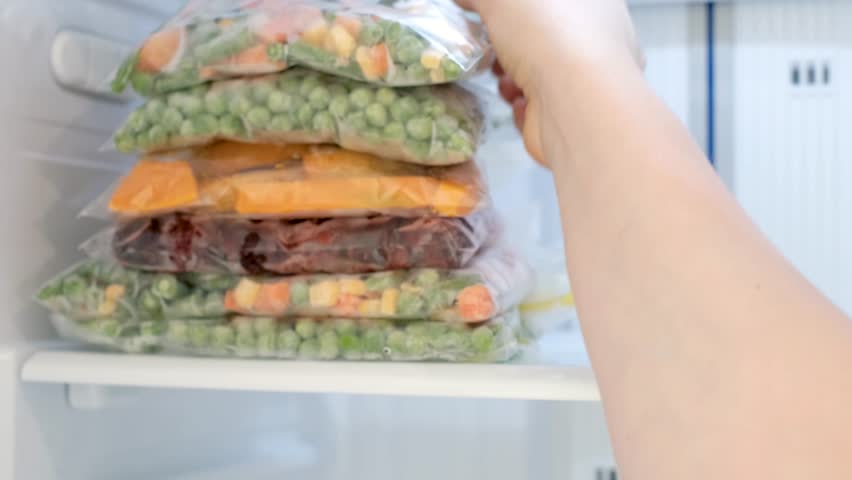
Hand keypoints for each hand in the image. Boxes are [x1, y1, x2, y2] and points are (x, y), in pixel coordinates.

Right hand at [458, 0, 643, 165]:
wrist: (576, 105)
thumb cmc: (549, 35)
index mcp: (593, 1)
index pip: (549, 2)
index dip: (517, 7)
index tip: (490, 12)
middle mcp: (596, 38)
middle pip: (540, 37)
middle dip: (508, 44)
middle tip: (490, 46)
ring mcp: (587, 80)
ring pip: (537, 74)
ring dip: (511, 77)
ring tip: (505, 79)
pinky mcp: (573, 115)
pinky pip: (539, 107)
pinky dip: (522, 106)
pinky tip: (521, 102)